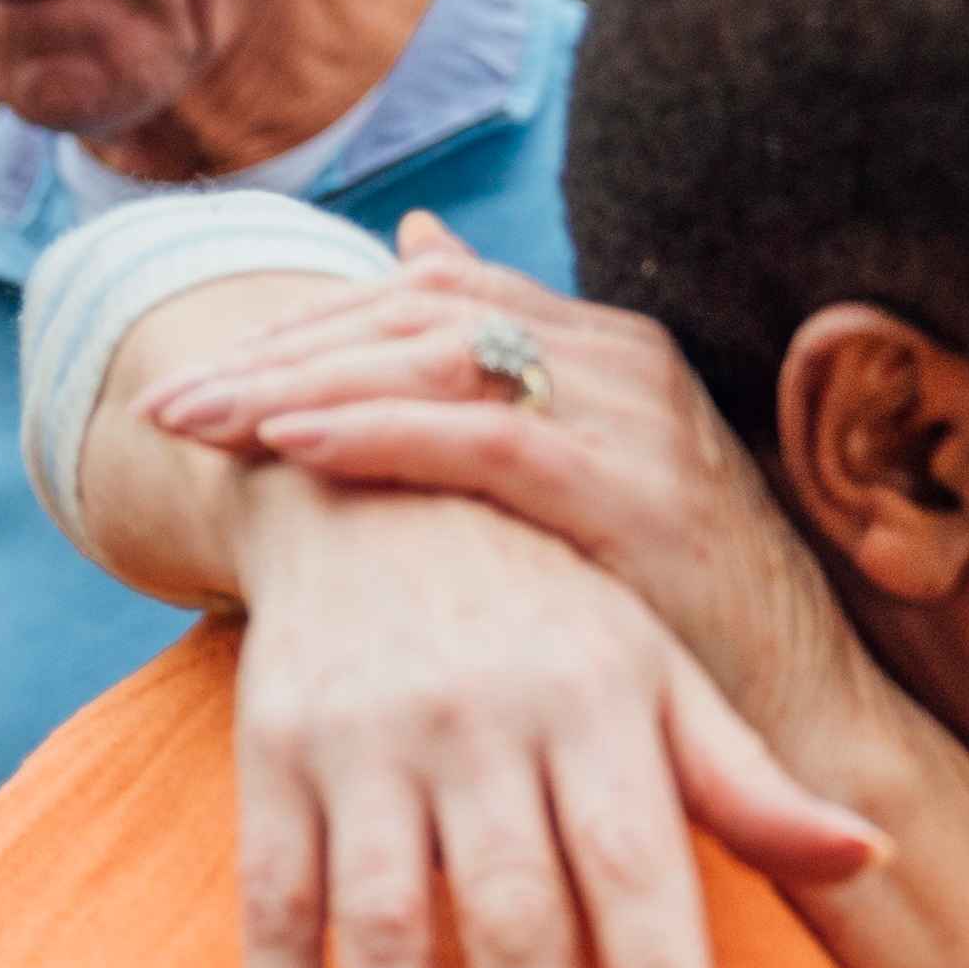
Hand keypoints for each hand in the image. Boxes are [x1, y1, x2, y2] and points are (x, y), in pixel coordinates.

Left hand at [147, 217, 896, 793]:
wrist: (799, 722)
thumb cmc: (673, 626)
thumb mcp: (580, 496)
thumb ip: (498, 384)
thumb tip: (415, 244)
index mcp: (609, 352)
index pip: (435, 295)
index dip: (315, 325)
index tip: (207, 375)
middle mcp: (625, 364)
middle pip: (419, 316)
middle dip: (284, 355)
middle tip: (169, 404)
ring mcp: (636, 421)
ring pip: (438, 361)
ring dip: (304, 387)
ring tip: (200, 424)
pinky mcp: (636, 496)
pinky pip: (485, 439)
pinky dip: (380, 434)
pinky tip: (292, 448)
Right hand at [232, 472, 874, 967]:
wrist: (366, 480)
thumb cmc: (550, 609)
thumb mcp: (657, 671)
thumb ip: (747, 781)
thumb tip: (872, 856)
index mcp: (599, 698)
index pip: (638, 862)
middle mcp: (481, 717)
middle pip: (513, 915)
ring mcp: (365, 738)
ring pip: (382, 925)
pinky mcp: (270, 756)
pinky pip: (266, 904)